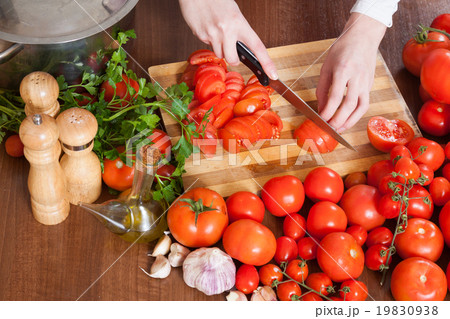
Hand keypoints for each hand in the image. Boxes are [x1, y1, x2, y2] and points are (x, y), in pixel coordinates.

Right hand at [178, 0, 277, 78]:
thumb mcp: (234, 13)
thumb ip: (238, 31)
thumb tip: (239, 48)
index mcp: (239, 23)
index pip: (257, 47)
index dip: (266, 63)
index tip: (273, 74)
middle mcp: (226, 30)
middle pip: (233, 60)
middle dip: (233, 58)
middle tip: (231, 48)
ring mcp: (212, 34)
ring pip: (219, 54)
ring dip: (220, 47)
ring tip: (216, 30)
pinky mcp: (200, 36)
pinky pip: (207, 45)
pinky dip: (209, 39)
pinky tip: (207, 26)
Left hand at [316, 13, 386, 131]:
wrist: (363, 37)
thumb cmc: (342, 50)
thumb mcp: (326, 67)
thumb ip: (322, 89)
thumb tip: (321, 108)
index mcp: (343, 70)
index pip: (336, 96)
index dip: (328, 111)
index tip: (321, 119)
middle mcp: (357, 77)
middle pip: (349, 104)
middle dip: (339, 120)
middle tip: (330, 129)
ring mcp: (366, 81)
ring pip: (361, 106)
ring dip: (351, 121)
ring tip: (340, 129)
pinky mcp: (370, 84)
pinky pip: (365, 103)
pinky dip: (357, 114)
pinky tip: (348, 120)